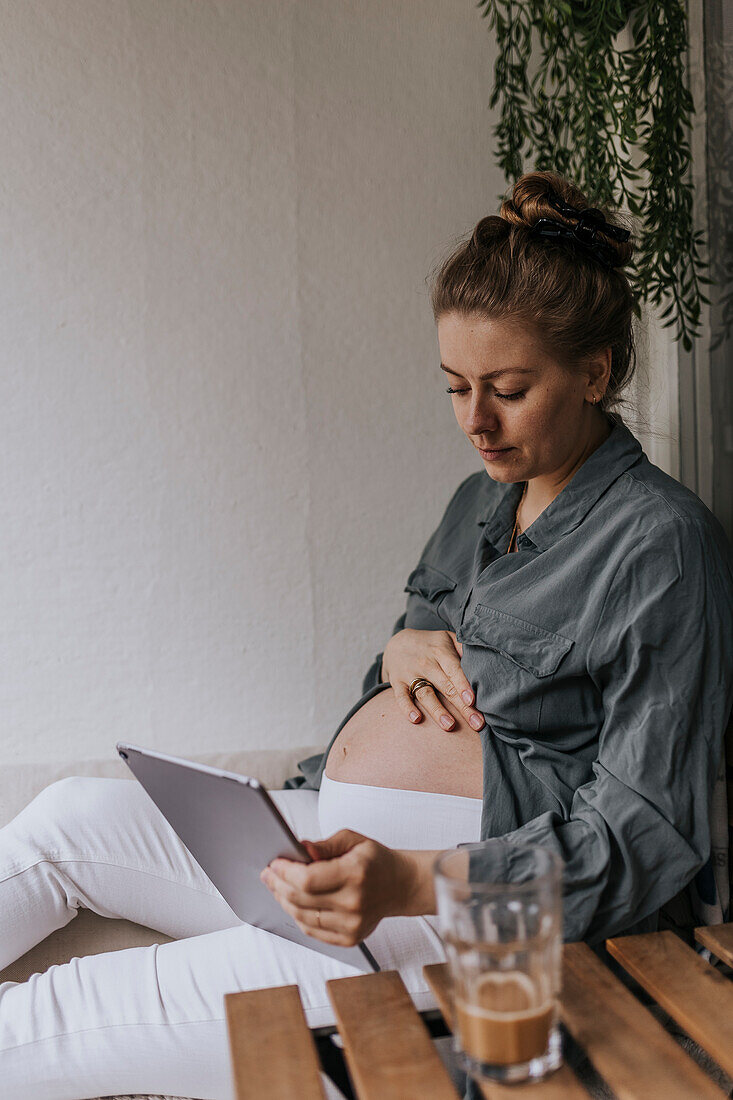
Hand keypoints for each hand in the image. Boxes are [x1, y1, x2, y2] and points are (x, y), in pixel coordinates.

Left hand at [259, 830, 414, 945]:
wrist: (401, 885)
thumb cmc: (375, 860)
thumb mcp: (353, 840)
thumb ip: (324, 845)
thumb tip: (299, 849)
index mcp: (355, 873)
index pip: (307, 879)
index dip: (285, 872)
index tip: (274, 863)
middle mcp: (354, 903)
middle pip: (300, 899)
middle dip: (278, 885)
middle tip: (268, 874)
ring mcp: (352, 925)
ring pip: (302, 918)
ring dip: (284, 901)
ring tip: (277, 888)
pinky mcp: (350, 938)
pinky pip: (313, 931)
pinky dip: (298, 917)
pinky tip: (292, 904)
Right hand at [381, 628, 484, 732]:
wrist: (397, 642)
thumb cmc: (431, 644)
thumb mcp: (447, 638)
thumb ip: (464, 647)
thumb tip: (486, 659)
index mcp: (440, 652)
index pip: (454, 669)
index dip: (463, 685)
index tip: (473, 700)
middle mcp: (426, 663)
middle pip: (445, 686)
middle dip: (462, 706)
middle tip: (476, 723)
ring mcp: (410, 673)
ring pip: (425, 694)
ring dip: (437, 711)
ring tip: (449, 726)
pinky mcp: (397, 683)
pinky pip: (401, 697)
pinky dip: (407, 708)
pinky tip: (416, 719)